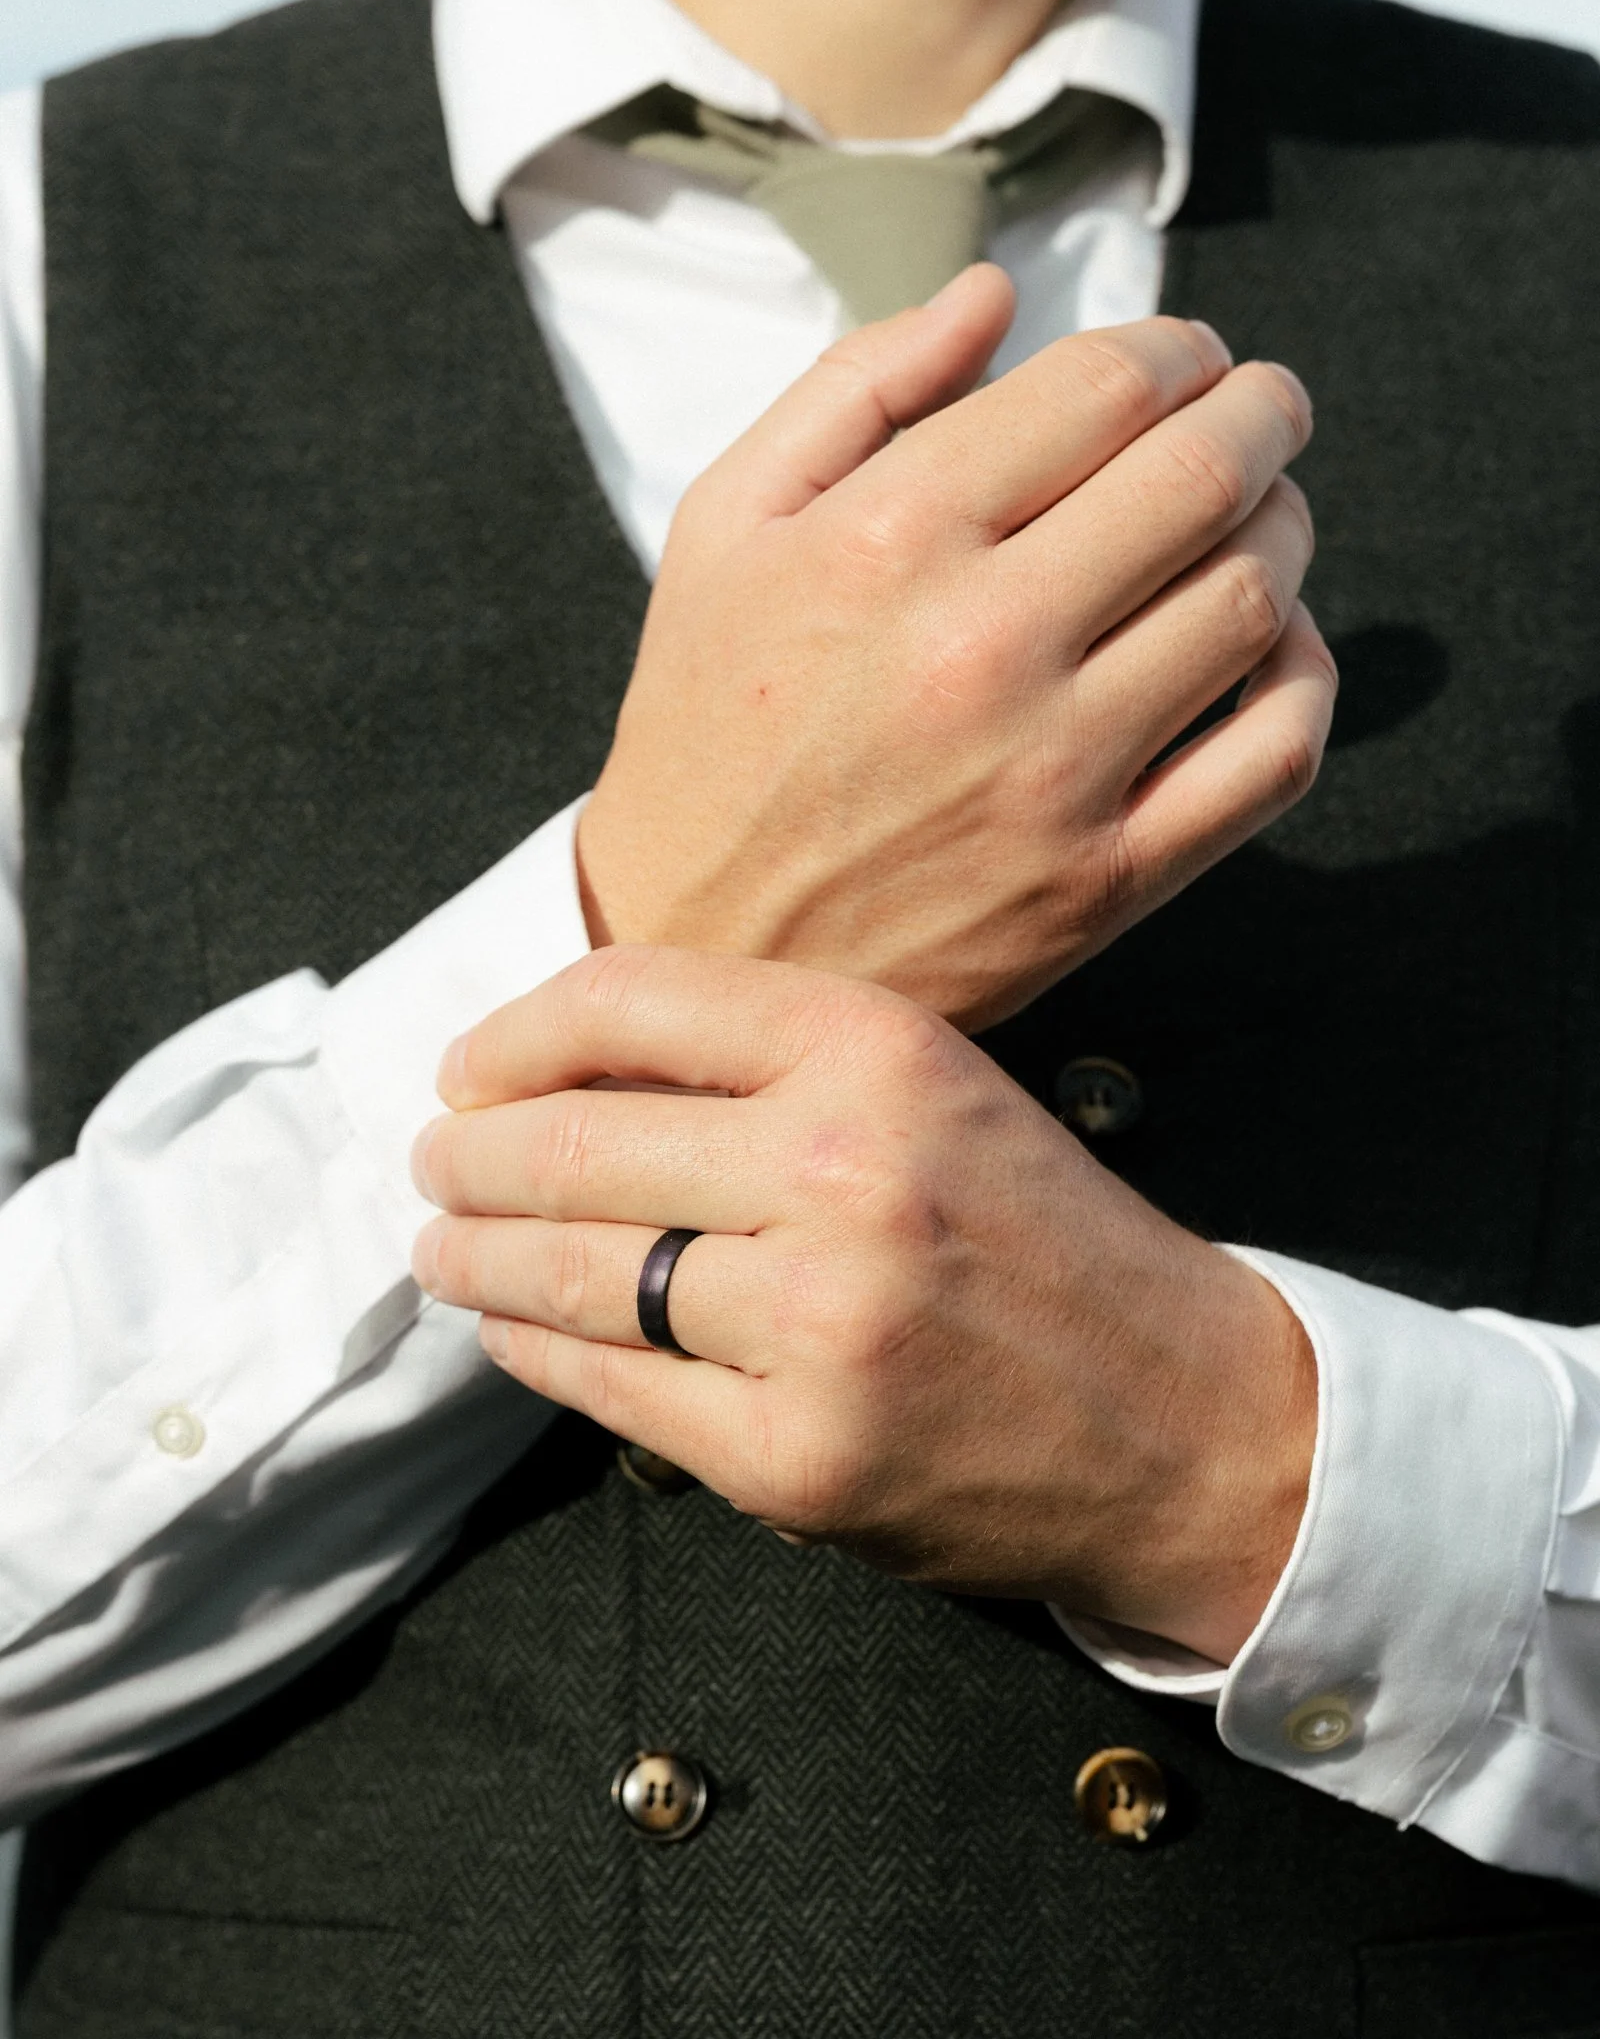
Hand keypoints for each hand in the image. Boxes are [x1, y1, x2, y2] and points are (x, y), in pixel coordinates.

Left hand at [411, 947, 1316, 1664]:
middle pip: (574, 1143)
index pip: (630, 1000)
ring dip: (475, 1260)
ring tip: (443, 1250)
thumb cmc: (1044, 1240)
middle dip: (468, 1158)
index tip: (466, 1068)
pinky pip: (614, 1391)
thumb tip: (552, 1073)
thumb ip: (768, 1064)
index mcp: (881, 1048)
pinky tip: (515, 1331)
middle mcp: (846, 1171)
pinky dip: (540, 1354)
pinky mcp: (798, 1460)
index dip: (514, 1034)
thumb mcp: (937, 1092)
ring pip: (574, 1274)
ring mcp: (819, 1325)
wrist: (1185, 1419)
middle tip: (430, 1165)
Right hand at [578, 267, 1335, 1029]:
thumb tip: (995, 292)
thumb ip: (854, 386)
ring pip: (1250, 599)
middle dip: (1261, 410)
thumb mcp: (724, 525)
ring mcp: (1055, 771)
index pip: (1106, 387)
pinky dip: (1302, 675)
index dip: (1176, 347)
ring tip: (1260, 513)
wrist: (702, 946)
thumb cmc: (709, 725)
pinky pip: (1271, 753)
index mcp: (890, 537)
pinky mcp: (1103, 879)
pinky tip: (1268, 643)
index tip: (1187, 355)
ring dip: (1284, 527)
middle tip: (1263, 404)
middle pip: (1204, 475)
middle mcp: (983, 645)